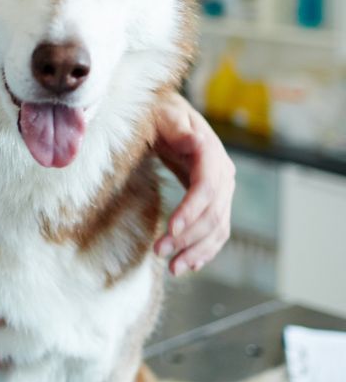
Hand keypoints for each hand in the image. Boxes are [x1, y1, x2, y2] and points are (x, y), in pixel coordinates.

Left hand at [152, 91, 234, 275]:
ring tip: (172, 268)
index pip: (207, 187)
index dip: (192, 210)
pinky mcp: (214, 202)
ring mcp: (222, 190)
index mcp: (210, 152)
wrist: (165, 115)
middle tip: (159, 252)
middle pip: (213, 213)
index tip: (171, 229)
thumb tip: (195, 139)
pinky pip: (215, 231)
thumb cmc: (158, 112)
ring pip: (217, 228)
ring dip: (197, 251)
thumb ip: (177, 127)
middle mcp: (223, 173)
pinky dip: (204, 250)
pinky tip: (188, 264)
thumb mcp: (163, 114)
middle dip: (188, 236)